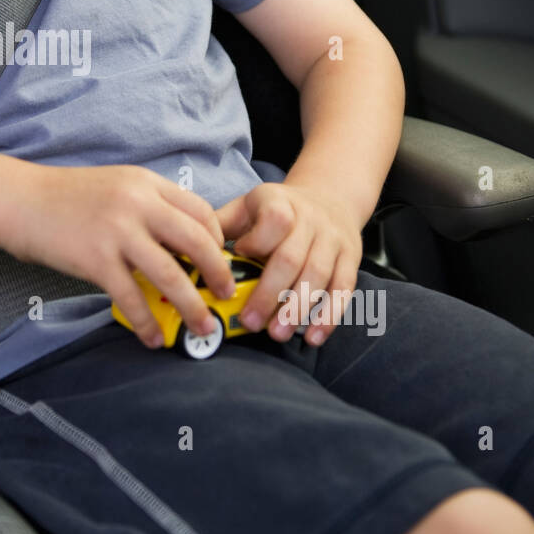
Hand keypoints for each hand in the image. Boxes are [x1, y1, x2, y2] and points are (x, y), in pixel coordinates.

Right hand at [0, 162, 236, 350]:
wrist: (19, 200)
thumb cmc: (65, 197)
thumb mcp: (116, 186)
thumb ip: (148, 207)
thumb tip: (179, 244)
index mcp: (146, 184)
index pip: (201, 210)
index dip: (218, 240)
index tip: (220, 260)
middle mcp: (138, 204)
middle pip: (197, 241)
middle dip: (218, 273)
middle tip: (224, 294)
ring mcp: (117, 232)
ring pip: (171, 274)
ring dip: (193, 305)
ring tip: (203, 326)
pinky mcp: (96, 259)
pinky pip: (132, 297)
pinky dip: (147, 322)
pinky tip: (154, 337)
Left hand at [216, 181, 362, 346]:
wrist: (329, 197)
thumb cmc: (277, 210)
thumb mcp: (247, 206)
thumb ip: (219, 225)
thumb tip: (183, 248)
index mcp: (279, 202)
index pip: (274, 220)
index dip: (257, 242)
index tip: (238, 257)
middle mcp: (310, 219)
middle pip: (291, 258)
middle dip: (269, 293)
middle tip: (251, 322)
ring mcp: (333, 239)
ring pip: (318, 276)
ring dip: (297, 309)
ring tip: (277, 333)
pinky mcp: (350, 258)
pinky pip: (343, 288)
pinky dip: (329, 315)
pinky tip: (314, 336)